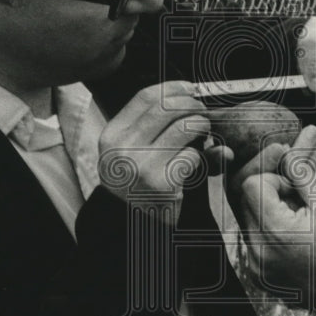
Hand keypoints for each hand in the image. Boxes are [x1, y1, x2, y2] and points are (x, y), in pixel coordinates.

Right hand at [98, 81, 228, 203]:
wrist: (132, 227)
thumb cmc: (139, 184)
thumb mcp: (135, 153)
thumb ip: (158, 127)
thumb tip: (195, 98)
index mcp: (112, 136)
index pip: (145, 97)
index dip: (172, 88)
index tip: (189, 88)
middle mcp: (122, 149)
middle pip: (167, 107)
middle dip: (192, 105)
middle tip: (202, 114)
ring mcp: (141, 167)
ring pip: (184, 127)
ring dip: (201, 127)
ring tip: (202, 136)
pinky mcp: (162, 184)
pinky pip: (193, 156)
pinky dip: (201, 158)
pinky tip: (195, 166)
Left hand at [236, 126, 315, 311]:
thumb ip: (303, 174)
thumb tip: (292, 145)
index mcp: (274, 232)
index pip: (251, 184)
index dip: (272, 175)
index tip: (295, 182)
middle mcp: (256, 249)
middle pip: (243, 198)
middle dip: (267, 182)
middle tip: (292, 177)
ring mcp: (253, 262)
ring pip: (246, 216)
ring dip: (268, 201)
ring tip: (297, 200)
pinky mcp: (255, 270)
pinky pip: (252, 236)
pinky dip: (268, 221)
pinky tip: (292, 217)